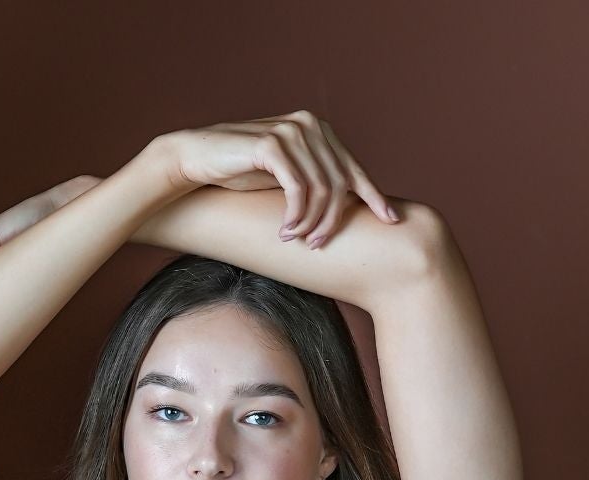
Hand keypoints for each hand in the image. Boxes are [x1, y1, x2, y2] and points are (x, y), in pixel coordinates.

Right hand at [155, 112, 400, 246]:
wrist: (196, 160)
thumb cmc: (240, 172)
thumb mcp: (285, 178)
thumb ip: (313, 181)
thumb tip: (344, 207)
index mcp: (319, 131)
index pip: (353, 169)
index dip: (374, 196)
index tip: (392, 221)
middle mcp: (310, 125)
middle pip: (340, 183)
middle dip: (333, 221)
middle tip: (317, 246)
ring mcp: (291, 130)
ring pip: (321, 190)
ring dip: (311, 223)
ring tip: (297, 240)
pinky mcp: (272, 143)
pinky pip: (298, 189)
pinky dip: (296, 216)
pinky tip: (285, 232)